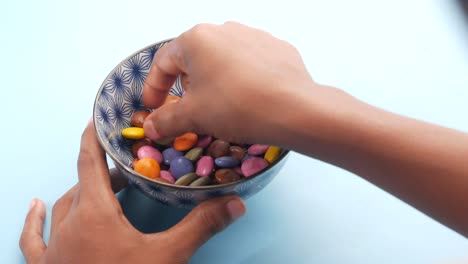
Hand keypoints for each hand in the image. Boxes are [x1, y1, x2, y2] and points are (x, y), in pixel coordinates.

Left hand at [19, 123, 245, 263]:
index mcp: (94, 213)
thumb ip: (200, 227)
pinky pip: (34, 238)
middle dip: (106, 170)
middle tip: (129, 167)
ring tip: (103, 186)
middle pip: (84, 183)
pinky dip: (35, 220)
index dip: (95, 138)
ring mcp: (54, 246)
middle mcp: (68, 224)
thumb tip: (234, 202)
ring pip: (65, 206)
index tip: (99, 119)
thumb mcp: (166, 257)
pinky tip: (34, 208)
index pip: (91, 163)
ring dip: (83, 191)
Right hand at [143, 22, 331, 143]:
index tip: (153, 108)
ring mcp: (254, 36)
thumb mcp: (193, 116)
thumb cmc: (235, 106)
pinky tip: (249, 99)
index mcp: (197, 39)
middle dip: (187, 85)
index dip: (154, 88)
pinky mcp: (277, 48)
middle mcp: (224, 29)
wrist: (293, 108)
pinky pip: (250, 63)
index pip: (164, 63)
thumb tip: (152, 126)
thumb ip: (166, 120)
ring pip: (223, 59)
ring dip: (215, 81)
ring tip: (221, 106)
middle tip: (189, 109)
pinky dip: (242, 79)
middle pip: (194, 59)